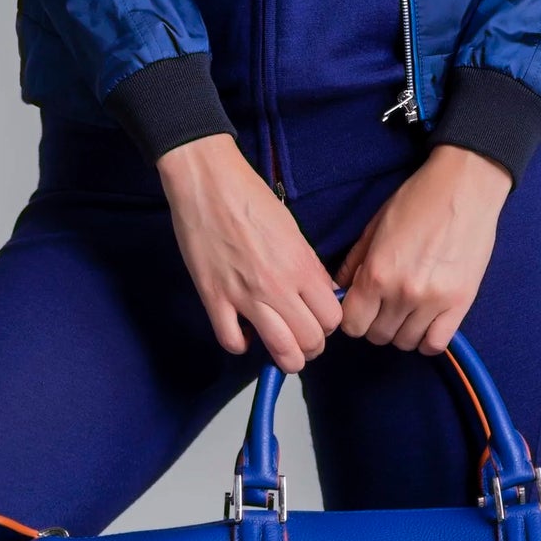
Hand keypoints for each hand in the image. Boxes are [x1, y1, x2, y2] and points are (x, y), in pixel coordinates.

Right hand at [156, 135, 344, 371]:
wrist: (208, 183)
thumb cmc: (250, 198)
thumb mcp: (293, 230)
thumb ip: (309, 267)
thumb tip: (320, 294)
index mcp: (302, 267)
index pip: (332, 319)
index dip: (328, 324)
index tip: (318, 319)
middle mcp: (278, 287)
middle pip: (310, 341)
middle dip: (310, 346)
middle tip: (301, 338)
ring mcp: (244, 296)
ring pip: (280, 351)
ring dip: (284, 357)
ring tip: (280, 348)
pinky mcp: (213, 298)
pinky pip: (232, 342)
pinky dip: (241, 345)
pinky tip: (244, 333)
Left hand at [334, 145, 511, 353]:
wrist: (465, 187)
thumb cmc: (418, 200)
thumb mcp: (374, 227)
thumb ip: (355, 264)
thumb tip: (342, 291)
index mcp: (377, 274)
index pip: (352, 325)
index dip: (354, 318)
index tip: (361, 308)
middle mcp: (402, 293)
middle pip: (378, 336)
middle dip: (376, 323)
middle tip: (385, 306)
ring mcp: (433, 301)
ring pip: (405, 342)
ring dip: (402, 331)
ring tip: (407, 311)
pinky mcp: (460, 303)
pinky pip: (436, 343)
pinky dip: (427, 339)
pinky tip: (426, 323)